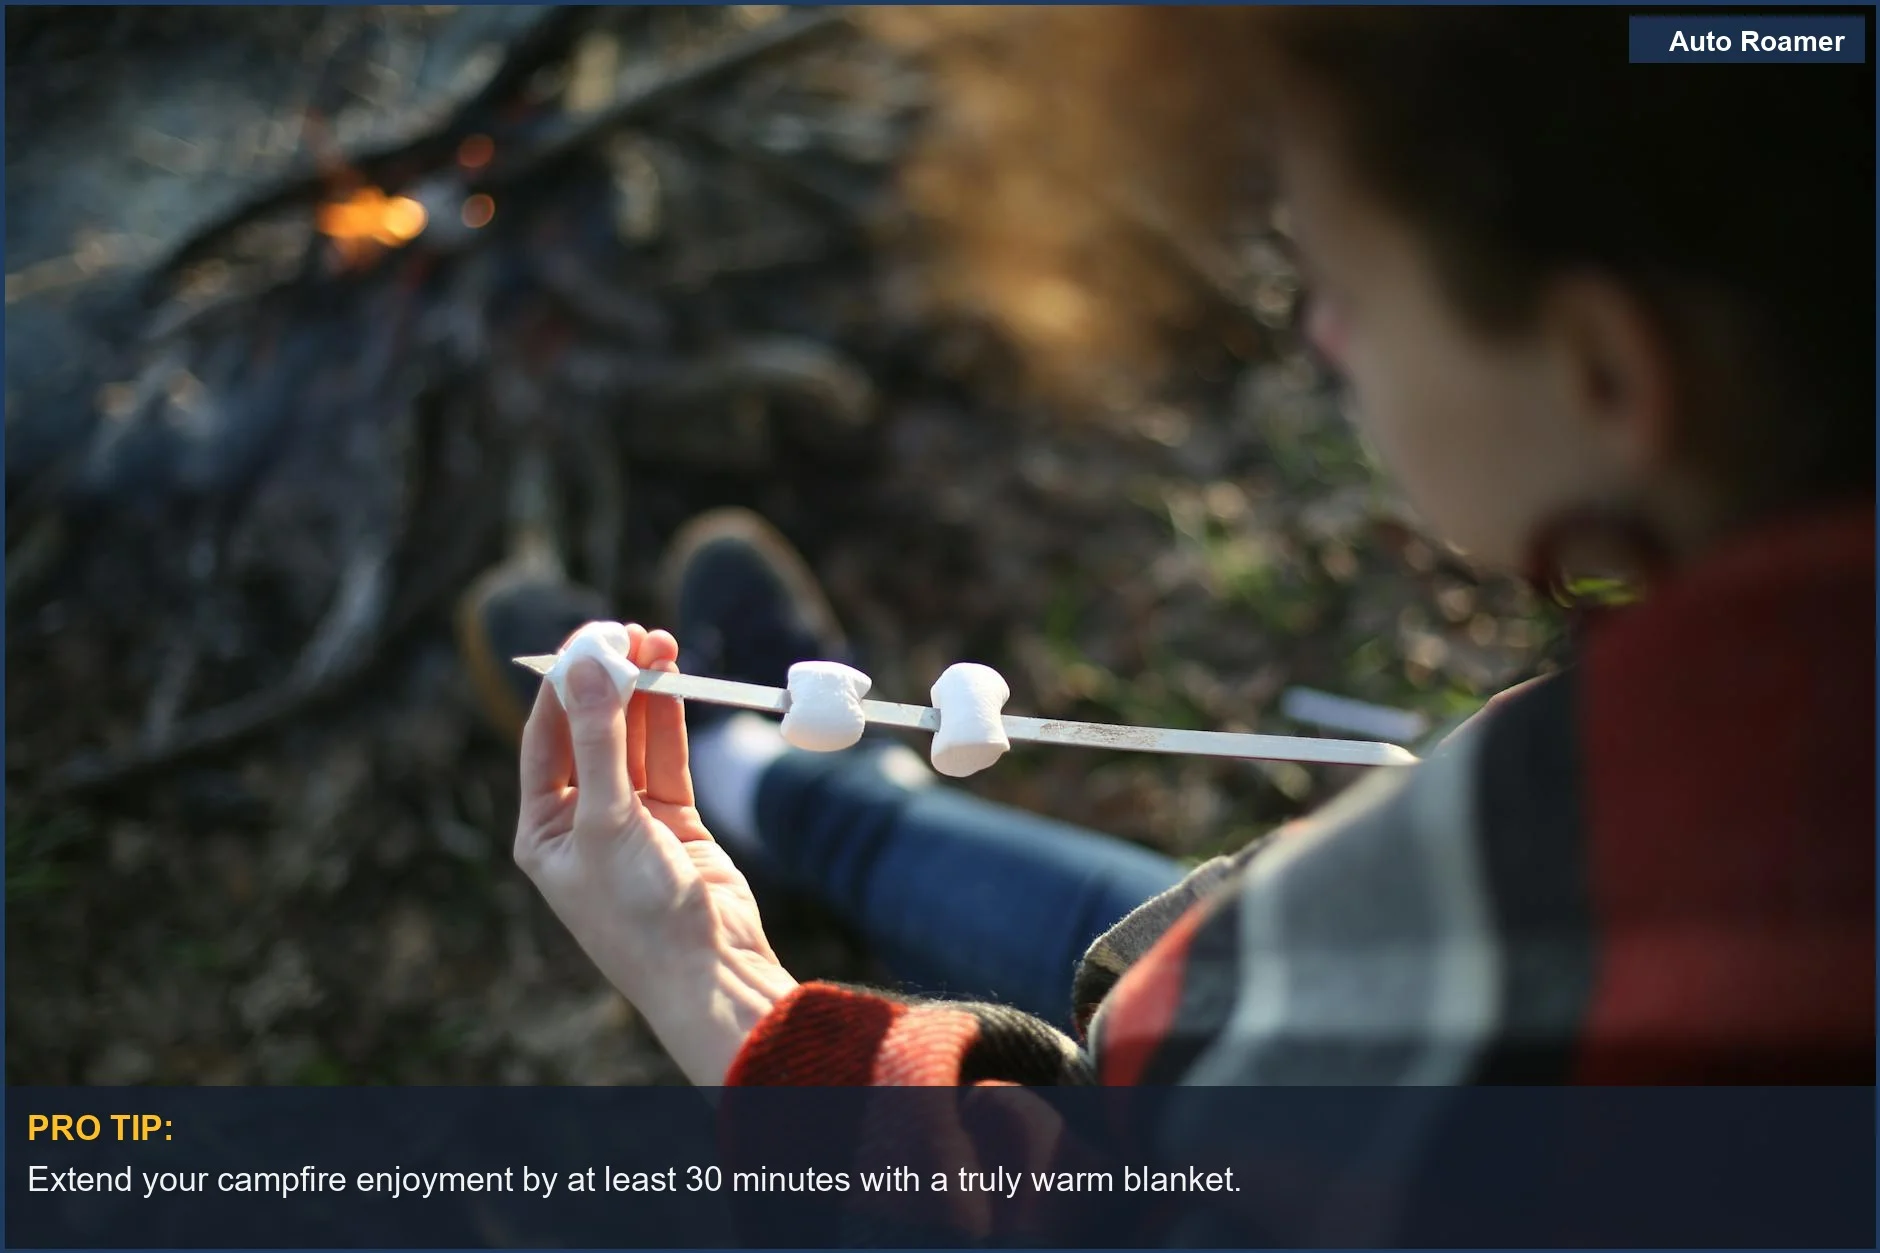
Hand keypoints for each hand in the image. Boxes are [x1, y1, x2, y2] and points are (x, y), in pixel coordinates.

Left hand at [514, 623, 796, 1084]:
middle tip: (626, 632)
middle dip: (608, 683)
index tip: (586, 638)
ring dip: (643, 695)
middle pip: (590, 734)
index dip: (564, 686)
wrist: (708, 971)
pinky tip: (673, 681)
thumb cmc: (638, 914)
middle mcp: (581, 823)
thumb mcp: (606, 820)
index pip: (544, 741)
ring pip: (633, 741)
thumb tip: (588, 667)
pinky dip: (670, 722)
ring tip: (658, 644)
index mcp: (541, 833)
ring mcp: (630, 821)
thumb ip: (599, 740)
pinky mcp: (676, 822)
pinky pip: (667, 759)